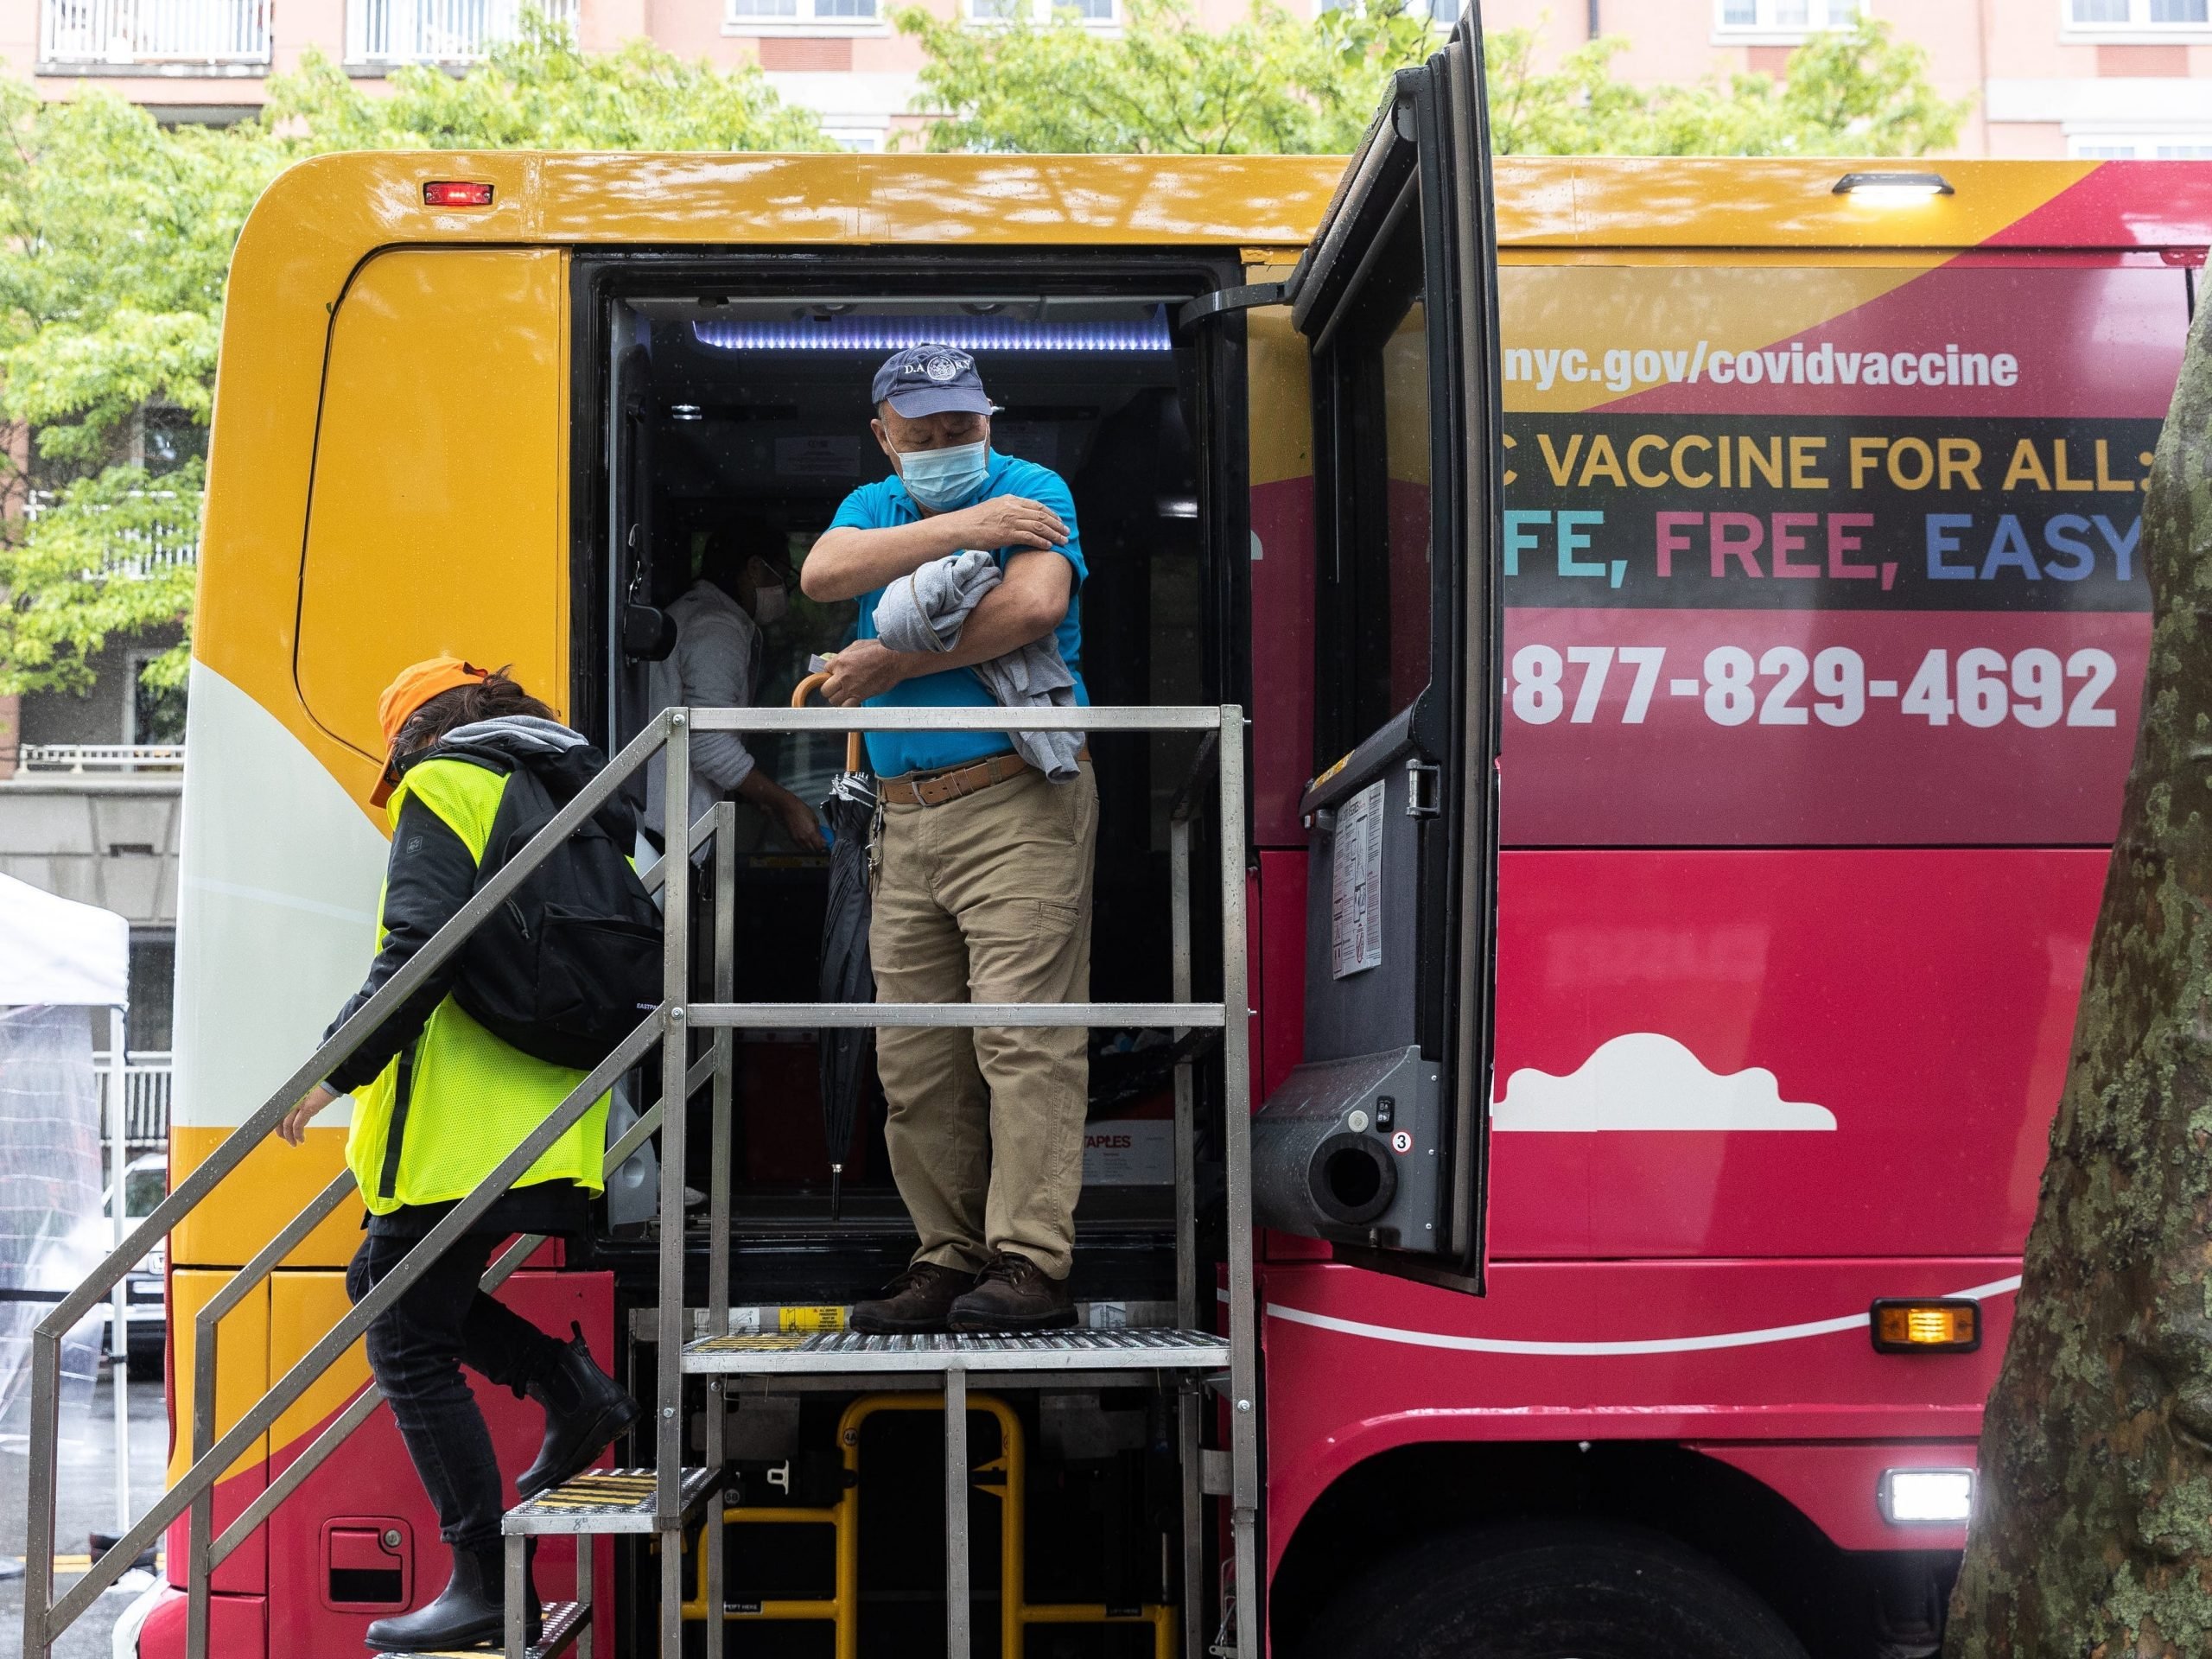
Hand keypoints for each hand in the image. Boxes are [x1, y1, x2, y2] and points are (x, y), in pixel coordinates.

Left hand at [278, 1082, 339, 1146]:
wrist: (330, 1083)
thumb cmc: (320, 1088)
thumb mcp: (306, 1098)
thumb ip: (299, 1107)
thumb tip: (299, 1118)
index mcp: (290, 1099)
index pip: (278, 1116)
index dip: (278, 1127)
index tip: (281, 1133)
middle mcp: (291, 1101)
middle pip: (280, 1122)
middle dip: (283, 1134)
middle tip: (287, 1140)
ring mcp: (297, 1105)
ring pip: (287, 1125)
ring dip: (290, 1137)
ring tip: (294, 1143)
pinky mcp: (306, 1108)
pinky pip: (298, 1125)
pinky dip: (298, 1134)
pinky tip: (301, 1139)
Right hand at [773, 791, 826, 851]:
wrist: (789, 809)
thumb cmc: (802, 811)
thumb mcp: (815, 820)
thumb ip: (819, 831)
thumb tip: (822, 838)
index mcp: (811, 833)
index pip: (819, 847)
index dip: (824, 847)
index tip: (826, 845)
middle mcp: (804, 838)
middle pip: (813, 850)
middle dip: (818, 849)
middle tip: (821, 845)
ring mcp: (798, 840)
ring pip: (807, 850)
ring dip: (811, 848)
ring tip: (814, 843)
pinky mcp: (793, 839)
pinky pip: (800, 847)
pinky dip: (805, 846)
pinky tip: (807, 841)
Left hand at [821, 640, 907, 705]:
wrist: (895, 659)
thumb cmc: (880, 649)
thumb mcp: (857, 645)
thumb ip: (844, 654)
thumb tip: (838, 659)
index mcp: (840, 661)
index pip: (825, 671)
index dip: (830, 674)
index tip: (836, 675)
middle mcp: (842, 675)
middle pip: (825, 689)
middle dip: (830, 688)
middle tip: (837, 687)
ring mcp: (851, 687)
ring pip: (833, 700)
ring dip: (838, 698)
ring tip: (845, 695)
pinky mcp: (860, 696)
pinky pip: (846, 707)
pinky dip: (847, 706)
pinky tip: (852, 701)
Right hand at [940, 495, 1066, 551]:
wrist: (960, 527)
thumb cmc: (974, 520)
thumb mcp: (993, 507)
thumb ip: (1007, 509)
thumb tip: (1019, 515)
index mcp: (1010, 500)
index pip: (1036, 505)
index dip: (1050, 513)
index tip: (1059, 520)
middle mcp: (1012, 508)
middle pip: (1041, 516)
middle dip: (1057, 524)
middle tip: (1067, 531)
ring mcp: (1010, 521)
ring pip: (1039, 527)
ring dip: (1053, 534)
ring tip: (1063, 540)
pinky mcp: (1007, 534)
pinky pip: (1029, 537)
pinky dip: (1041, 542)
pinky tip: (1049, 546)